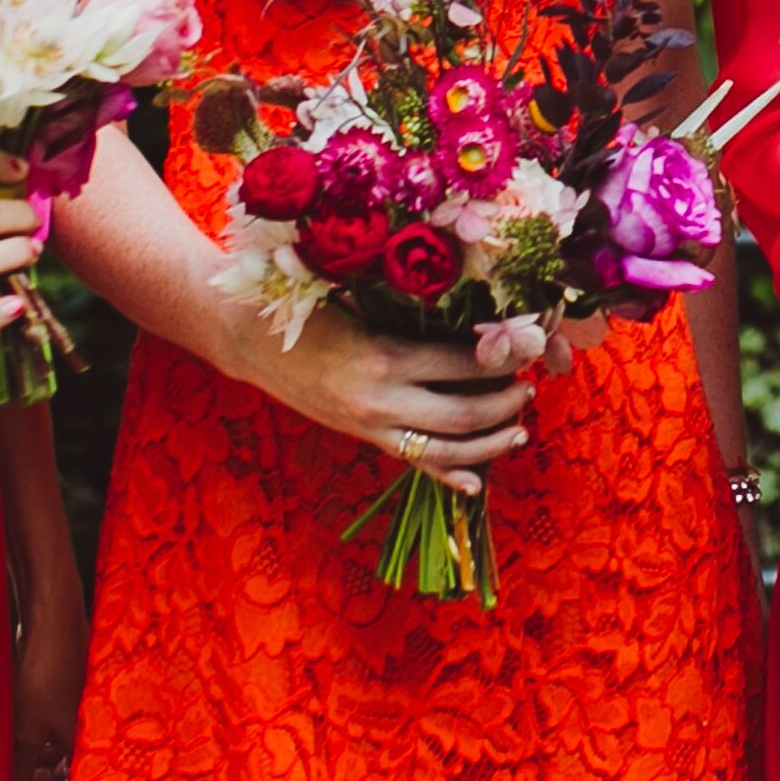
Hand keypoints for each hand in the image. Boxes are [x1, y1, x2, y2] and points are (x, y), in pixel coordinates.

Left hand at [10, 556, 86, 780]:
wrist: (55, 623)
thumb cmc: (45, 675)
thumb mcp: (24, 732)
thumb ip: (20, 772)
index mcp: (91, 747)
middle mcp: (97, 735)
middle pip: (71, 778)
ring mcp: (88, 717)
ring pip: (65, 758)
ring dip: (39, 768)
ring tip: (11, 767)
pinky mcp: (78, 702)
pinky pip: (63, 736)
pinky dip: (43, 746)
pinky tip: (21, 744)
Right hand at [223, 306, 534, 475]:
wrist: (249, 338)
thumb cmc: (309, 305)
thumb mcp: (363, 298)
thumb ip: (413, 311)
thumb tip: (478, 312)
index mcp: (386, 356)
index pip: (463, 364)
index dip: (502, 359)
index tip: (529, 347)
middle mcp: (381, 399)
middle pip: (462, 414)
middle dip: (505, 405)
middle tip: (530, 389)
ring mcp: (370, 425)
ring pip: (443, 450)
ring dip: (487, 445)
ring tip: (518, 431)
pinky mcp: (362, 438)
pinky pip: (411, 463)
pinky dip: (446, 476)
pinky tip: (475, 482)